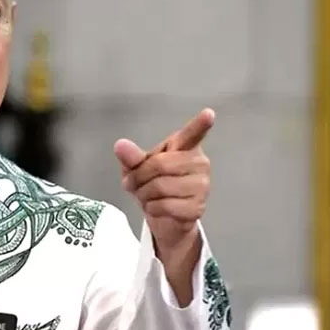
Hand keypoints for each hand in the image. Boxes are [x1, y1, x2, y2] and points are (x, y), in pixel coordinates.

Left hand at [113, 109, 213, 304]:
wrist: (164, 215)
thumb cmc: (152, 182)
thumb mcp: (137, 167)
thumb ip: (131, 156)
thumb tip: (120, 145)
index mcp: (184, 146)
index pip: (193, 134)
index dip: (201, 124)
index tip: (209, 114)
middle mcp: (199, 163)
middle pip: (159, 165)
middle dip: (138, 177)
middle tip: (132, 184)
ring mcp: (202, 186)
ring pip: (160, 187)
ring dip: (143, 195)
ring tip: (145, 196)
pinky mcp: (198, 207)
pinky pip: (165, 206)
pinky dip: (152, 209)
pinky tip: (156, 207)